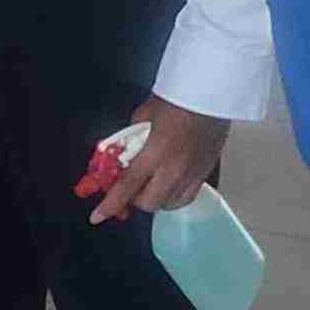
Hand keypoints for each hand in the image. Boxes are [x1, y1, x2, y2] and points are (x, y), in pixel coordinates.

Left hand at [89, 97, 227, 225]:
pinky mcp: (206, 173)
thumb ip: (131, 137)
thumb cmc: (177, 98)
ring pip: (169, 204)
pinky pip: (186, 197)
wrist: (211, 93)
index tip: (97, 216)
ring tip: (150, 183)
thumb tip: (122, 152)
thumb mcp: (144, 115)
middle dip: (134, 199)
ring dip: (155, 198)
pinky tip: (169, 184)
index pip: (128, 186)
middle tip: (130, 186)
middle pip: (149, 203)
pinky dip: (173, 196)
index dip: (110, 204)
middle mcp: (175, 169)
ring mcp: (192, 174)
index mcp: (156, 152)